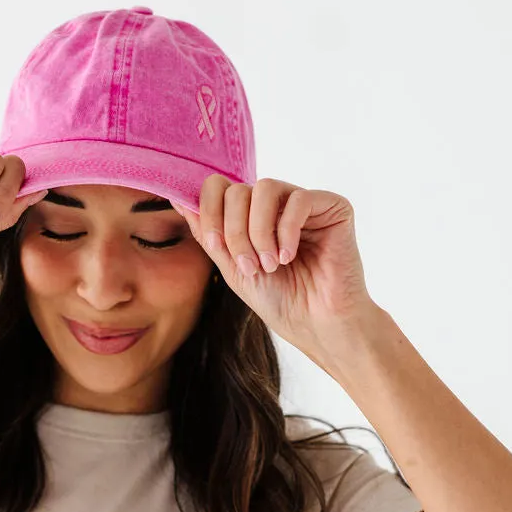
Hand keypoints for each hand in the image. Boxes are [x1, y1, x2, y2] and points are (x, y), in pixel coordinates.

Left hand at [170, 175, 375, 351]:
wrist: (315, 324)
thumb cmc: (278, 299)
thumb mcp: (232, 266)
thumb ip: (209, 233)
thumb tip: (178, 198)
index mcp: (252, 214)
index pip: (219, 187)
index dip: (210, 212)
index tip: (215, 246)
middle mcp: (278, 203)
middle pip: (238, 190)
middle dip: (234, 231)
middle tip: (248, 267)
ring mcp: (305, 203)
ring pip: (265, 188)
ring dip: (258, 231)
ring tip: (268, 264)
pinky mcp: (333, 208)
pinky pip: (299, 200)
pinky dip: (287, 230)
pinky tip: (289, 256)